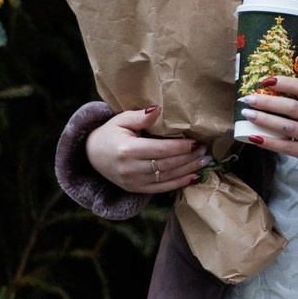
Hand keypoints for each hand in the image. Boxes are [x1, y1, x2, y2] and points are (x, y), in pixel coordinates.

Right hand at [85, 104, 207, 193]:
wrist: (91, 155)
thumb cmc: (109, 133)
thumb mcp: (121, 120)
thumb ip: (140, 117)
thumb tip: (158, 109)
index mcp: (127, 150)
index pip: (160, 150)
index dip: (180, 147)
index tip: (196, 142)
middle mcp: (130, 169)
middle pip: (166, 165)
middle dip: (188, 158)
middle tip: (206, 151)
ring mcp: (133, 182)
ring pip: (166, 178)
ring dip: (188, 171)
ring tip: (205, 162)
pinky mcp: (135, 189)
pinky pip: (161, 189)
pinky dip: (179, 184)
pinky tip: (194, 177)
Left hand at [239, 77, 297, 177]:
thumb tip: (267, 90)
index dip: (286, 83)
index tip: (267, 81)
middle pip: (292, 107)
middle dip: (268, 102)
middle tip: (249, 99)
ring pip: (286, 126)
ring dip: (265, 120)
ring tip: (248, 115)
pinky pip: (285, 146)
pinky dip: (269, 142)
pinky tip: (254, 137)